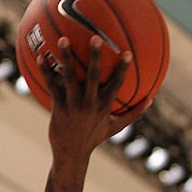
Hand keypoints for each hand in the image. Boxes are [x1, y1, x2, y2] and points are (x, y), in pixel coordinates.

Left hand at [40, 35, 150, 163]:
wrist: (71, 154)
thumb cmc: (93, 138)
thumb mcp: (115, 127)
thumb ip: (133, 113)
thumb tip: (151, 100)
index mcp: (105, 106)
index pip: (116, 84)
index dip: (122, 69)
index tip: (127, 53)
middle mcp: (89, 103)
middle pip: (93, 76)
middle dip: (95, 56)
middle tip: (95, 37)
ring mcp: (73, 104)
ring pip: (70, 77)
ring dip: (66, 57)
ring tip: (62, 39)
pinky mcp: (58, 107)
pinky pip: (52, 86)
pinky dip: (46, 71)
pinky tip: (41, 57)